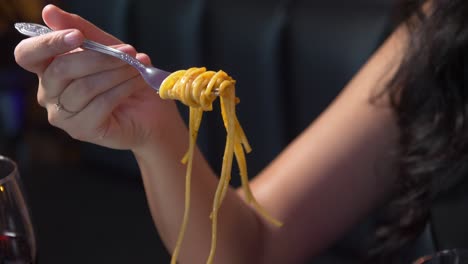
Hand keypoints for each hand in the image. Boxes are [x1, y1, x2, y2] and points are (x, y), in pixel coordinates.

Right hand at [14, 4, 179, 149]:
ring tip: (136, 66)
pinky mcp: (82, 129)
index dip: (49, 43)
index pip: (28, 55)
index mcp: (48, 69)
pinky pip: (100, 103)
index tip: (78, 36)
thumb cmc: (126, 78)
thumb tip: (49, 11)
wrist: (151, 111)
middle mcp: (49, 94)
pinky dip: (122, 88)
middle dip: (99, 57)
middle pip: (61, 69)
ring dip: (116, 72)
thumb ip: (81, 30)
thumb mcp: (107, 48)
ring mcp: (63, 115)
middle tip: (128, 51)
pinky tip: (136, 82)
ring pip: (84, 86)